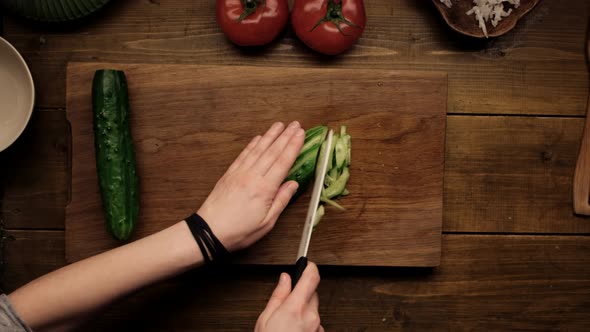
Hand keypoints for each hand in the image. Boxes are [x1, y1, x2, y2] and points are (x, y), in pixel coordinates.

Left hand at [198, 121, 304, 251]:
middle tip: (295, 124)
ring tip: (279, 125)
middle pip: (272, 151)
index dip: (293, 146)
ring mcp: (240, 173)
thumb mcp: (267, 222)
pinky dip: (252, 144)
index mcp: (264, 189)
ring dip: (270, 135)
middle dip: (285, 136)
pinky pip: (244, 155)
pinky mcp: (230, 174)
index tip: (301, 134)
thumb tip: (293, 184)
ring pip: (258, 149)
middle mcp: (252, 176)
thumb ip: (281, 200)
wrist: (209, 231)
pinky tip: (258, 137)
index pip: (283, 162)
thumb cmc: (239, 231)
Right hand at [256, 263, 322, 331]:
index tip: (307, 264)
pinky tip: (295, 328)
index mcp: (296, 308)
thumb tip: (285, 279)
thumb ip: (278, 296)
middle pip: (312, 294)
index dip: (310, 268)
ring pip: (313, 308)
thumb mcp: (266, 318)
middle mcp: (311, 316)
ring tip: (289, 320)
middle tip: (287, 303)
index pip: (311, 278)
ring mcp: (317, 326)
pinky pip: (315, 321)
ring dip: (304, 309)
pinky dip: (307, 321)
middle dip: (301, 294)